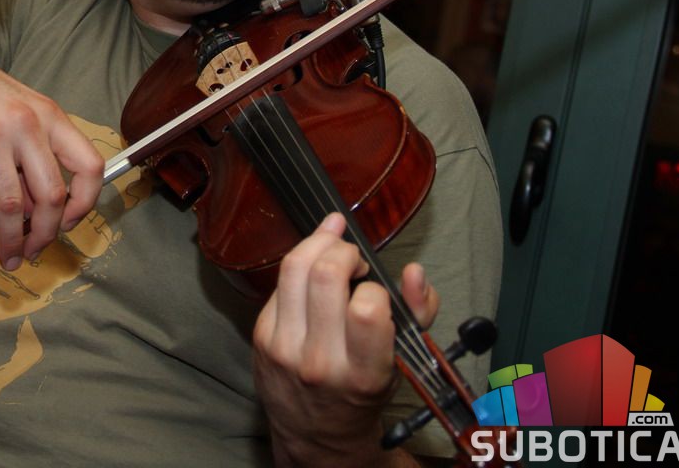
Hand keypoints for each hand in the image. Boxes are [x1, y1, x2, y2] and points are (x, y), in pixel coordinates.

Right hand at [0, 42, 104, 269]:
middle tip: (36, 251)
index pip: (89, 166)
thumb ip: (35, 160)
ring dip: (11, 241)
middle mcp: (25, 124)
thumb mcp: (24, 115)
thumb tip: (37, 214)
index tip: (69, 222)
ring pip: (10, 205)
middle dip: (45, 234)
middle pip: (51, 195)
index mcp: (51, 116)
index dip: (84, 203)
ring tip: (9, 258)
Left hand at [252, 213, 438, 466]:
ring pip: (293, 269)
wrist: (315, 433)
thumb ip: (417, 313)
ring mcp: (284, 347)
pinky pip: (278, 283)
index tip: (374, 290)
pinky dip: (298, 268)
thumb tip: (414, 272)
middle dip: (344, 252)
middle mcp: (319, 361)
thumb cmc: (362, 392)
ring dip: (317, 244)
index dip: (374, 287)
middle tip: (354, 259)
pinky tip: (311, 271)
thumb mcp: (400, 362)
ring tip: (332, 246)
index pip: (366, 311)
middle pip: (324, 276)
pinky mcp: (261, 336)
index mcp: (362, 373)